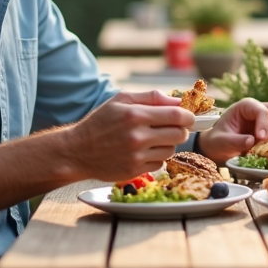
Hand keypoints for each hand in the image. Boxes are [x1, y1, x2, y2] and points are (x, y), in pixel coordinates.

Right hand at [69, 91, 194, 180]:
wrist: (77, 151)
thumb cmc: (100, 122)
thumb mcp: (121, 100)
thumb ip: (151, 97)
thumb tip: (178, 101)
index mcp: (135, 115)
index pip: (177, 116)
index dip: (189, 117)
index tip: (189, 117)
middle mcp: (137, 136)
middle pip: (179, 134)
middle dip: (180, 130)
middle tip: (171, 128)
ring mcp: (136, 156)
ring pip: (170, 150)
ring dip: (167, 144)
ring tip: (152, 139)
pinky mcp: (134, 170)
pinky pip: (159, 164)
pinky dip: (156, 157)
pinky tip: (143, 151)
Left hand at [198, 99, 267, 162]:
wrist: (215, 150)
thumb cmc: (216, 142)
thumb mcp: (221, 142)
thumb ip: (235, 141)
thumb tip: (252, 141)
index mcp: (244, 106)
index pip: (261, 110)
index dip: (263, 123)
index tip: (260, 138)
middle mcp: (255, 111)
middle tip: (266, 141)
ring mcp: (261, 121)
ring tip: (264, 147)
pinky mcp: (265, 132)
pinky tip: (264, 150)